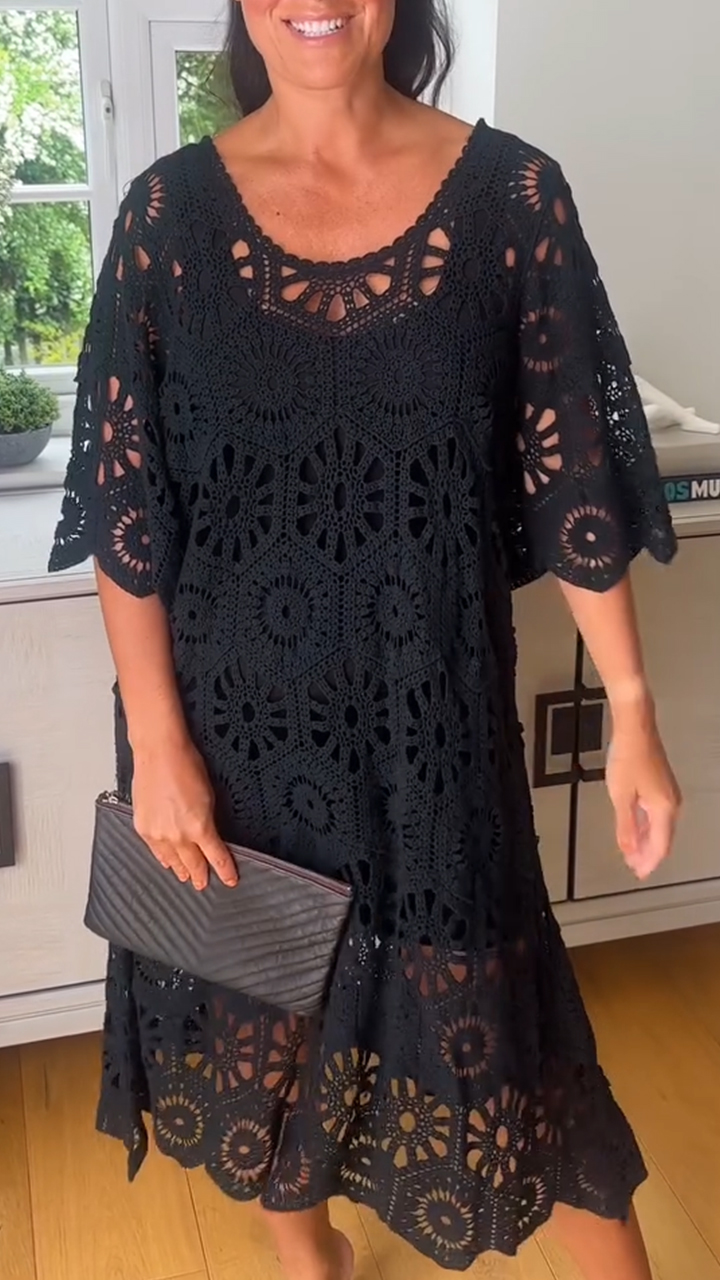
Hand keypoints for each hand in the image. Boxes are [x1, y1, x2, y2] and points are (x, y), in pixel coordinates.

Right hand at [131, 733, 238, 890]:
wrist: (159, 753)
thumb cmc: (186, 765)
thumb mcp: (209, 796)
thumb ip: (208, 821)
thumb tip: (208, 835)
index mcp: (199, 827)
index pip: (216, 857)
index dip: (225, 871)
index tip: (230, 880)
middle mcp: (177, 835)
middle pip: (192, 864)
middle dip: (200, 875)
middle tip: (203, 884)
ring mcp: (157, 833)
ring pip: (172, 861)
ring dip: (180, 869)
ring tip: (185, 876)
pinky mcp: (142, 828)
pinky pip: (155, 850)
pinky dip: (162, 857)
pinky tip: (166, 861)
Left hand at [606, 712, 681, 879]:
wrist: (635, 727)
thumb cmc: (627, 757)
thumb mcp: (621, 796)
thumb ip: (625, 826)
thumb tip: (629, 850)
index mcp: (663, 809)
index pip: (660, 846)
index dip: (648, 862)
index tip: (638, 874)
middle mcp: (671, 804)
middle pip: (662, 839)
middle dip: (647, 855)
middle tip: (633, 868)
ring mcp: (667, 794)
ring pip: (659, 827)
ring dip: (645, 842)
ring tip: (632, 854)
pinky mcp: (661, 786)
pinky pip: (656, 814)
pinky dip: (646, 826)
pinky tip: (635, 830)